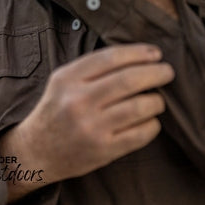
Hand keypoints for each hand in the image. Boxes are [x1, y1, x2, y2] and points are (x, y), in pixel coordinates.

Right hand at [0, 44, 173, 201]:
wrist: (35, 152)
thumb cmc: (59, 108)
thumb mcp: (65, 80)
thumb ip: (96, 66)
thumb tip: (142, 55)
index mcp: (68, 79)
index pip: (112, 57)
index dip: (140, 52)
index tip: (156, 53)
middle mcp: (78, 102)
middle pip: (129, 80)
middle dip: (156, 73)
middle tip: (168, 71)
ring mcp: (90, 128)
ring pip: (139, 107)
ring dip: (157, 100)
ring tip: (159, 99)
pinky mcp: (102, 151)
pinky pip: (140, 134)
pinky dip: (153, 124)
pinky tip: (151, 120)